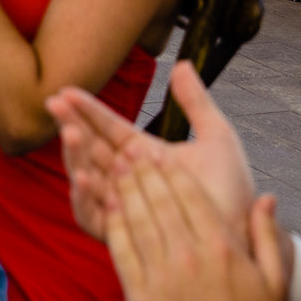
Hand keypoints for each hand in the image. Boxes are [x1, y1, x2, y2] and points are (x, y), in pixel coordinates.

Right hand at [49, 64, 257, 241]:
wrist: (244, 233)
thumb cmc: (233, 192)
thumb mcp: (217, 137)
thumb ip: (196, 102)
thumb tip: (182, 64)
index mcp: (144, 156)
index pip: (108, 129)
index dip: (87, 110)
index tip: (67, 91)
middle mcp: (129, 181)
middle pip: (91, 150)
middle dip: (72, 126)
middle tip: (56, 104)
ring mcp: (124, 207)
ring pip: (87, 180)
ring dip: (75, 157)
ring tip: (70, 134)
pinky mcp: (123, 236)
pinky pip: (93, 217)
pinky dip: (84, 199)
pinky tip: (84, 177)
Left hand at [103, 148, 289, 300]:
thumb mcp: (275, 282)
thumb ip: (268, 237)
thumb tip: (266, 198)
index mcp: (222, 249)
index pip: (190, 197)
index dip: (170, 170)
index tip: (158, 150)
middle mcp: (189, 257)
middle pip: (159, 201)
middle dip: (142, 171)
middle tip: (127, 147)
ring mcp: (163, 276)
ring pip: (138, 220)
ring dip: (124, 189)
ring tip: (114, 165)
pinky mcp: (141, 298)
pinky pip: (123, 251)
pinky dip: (114, 223)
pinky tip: (108, 204)